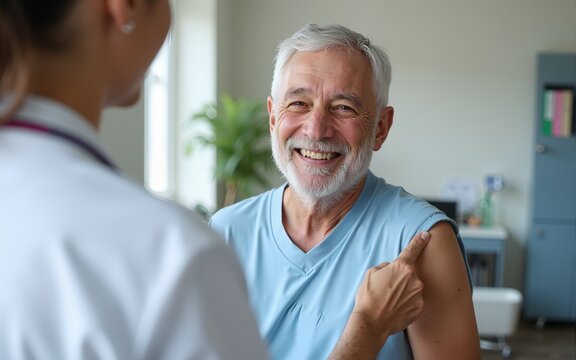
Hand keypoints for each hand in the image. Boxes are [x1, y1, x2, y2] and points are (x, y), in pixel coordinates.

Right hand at [352, 231, 429, 346]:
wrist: (372, 322)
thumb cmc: (369, 297)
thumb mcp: (371, 273)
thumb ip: (385, 266)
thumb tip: (391, 268)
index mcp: (401, 267)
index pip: (413, 249)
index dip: (419, 240)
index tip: (426, 234)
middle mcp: (414, 279)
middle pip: (410, 274)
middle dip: (401, 278)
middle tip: (387, 289)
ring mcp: (418, 294)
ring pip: (413, 288)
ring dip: (404, 291)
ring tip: (390, 300)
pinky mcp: (420, 308)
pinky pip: (415, 301)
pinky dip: (407, 303)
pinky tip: (396, 308)